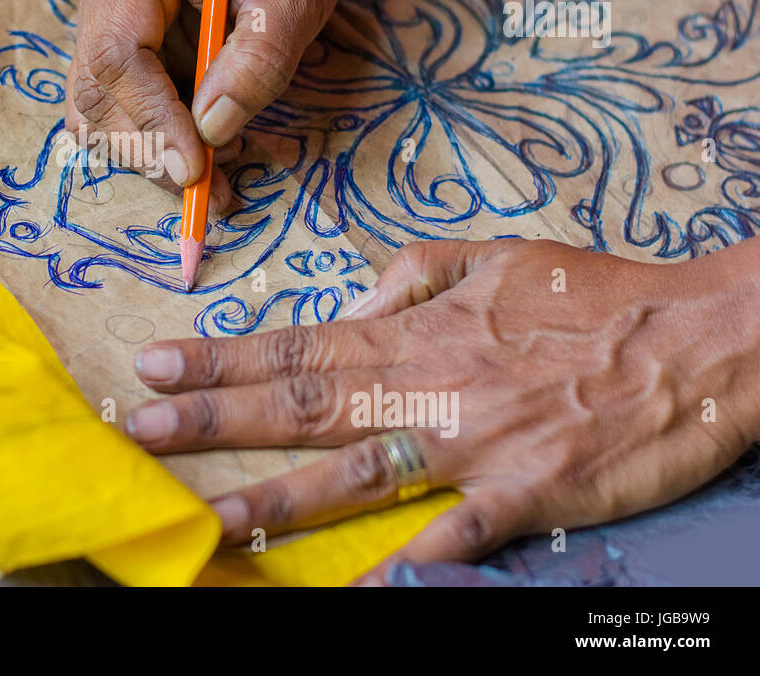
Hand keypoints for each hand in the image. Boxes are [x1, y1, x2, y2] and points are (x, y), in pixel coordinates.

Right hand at [68, 0, 348, 202]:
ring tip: (217, 169)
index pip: (118, 53)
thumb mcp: (292, 2)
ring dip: (150, 155)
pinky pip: (113, 110)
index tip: (194, 169)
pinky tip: (201, 154)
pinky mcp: (108, 46)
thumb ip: (257, 62)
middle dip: (150, 149)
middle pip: (95, 89)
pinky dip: (153, 144)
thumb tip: (211, 130)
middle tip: (211, 187)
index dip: (151, 119)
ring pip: (94, 110)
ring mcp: (98, 13)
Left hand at [126, 238, 759, 582]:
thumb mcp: (493, 254)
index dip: (222, 357)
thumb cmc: (592, 293)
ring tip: (210, 517)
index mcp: (416, 328)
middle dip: (215, 419)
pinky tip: (357, 586)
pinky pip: (455, 534)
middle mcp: (429, 384)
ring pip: (358, 473)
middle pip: (303, 404)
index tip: (158, 365)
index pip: (297, 343)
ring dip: (279, 498)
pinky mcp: (527, 493)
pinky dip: (406, 560)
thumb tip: (353, 304)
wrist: (698, 336)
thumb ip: (412, 274)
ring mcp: (475, 443)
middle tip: (143, 432)